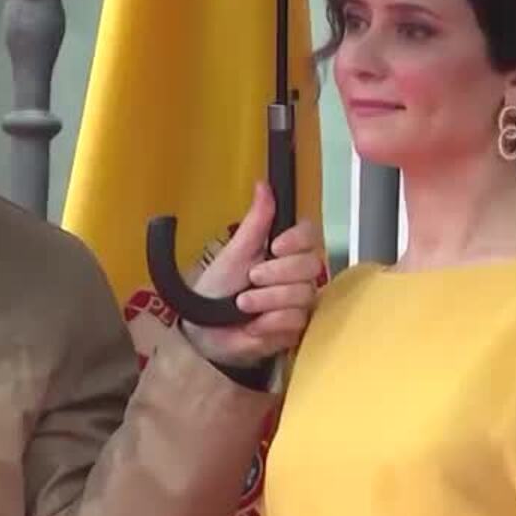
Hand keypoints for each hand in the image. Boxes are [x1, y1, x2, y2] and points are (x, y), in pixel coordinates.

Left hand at [182, 181, 323, 368]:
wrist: (204, 330)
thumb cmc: (218, 288)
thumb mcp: (234, 251)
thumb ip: (256, 221)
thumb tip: (263, 185)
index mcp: (284, 251)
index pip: (310, 235)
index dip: (297, 240)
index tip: (275, 247)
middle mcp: (297, 274)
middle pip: (311, 264)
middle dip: (277, 273)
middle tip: (252, 278)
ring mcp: (300, 301)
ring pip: (303, 294)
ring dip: (268, 299)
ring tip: (243, 305)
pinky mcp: (298, 327)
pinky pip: (297, 319)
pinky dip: (270, 321)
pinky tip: (254, 324)